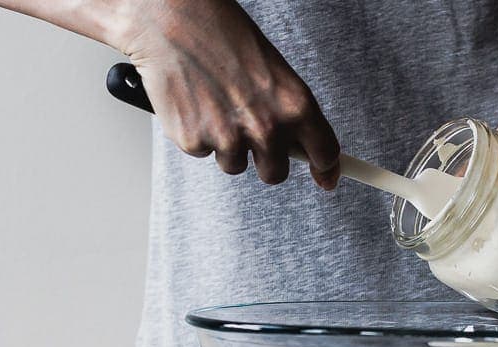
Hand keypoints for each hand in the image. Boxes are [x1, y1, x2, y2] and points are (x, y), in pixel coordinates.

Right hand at [119, 0, 339, 186]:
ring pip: (235, 164)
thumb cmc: (222, 35)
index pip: (324, 154)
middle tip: (250, 131)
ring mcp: (229, 138)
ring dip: (227, 144)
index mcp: (295, 105)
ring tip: (215, 104)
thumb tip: (303, 146)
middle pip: (276, 173)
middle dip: (265, 159)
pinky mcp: (194, 141)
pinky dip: (197, 133)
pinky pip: (203, 152)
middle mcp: (266, 127)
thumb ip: (289, 111)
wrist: (171, 18)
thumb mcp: (273, 70)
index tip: (325, 177)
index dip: (325, 169)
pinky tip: (193, 101)